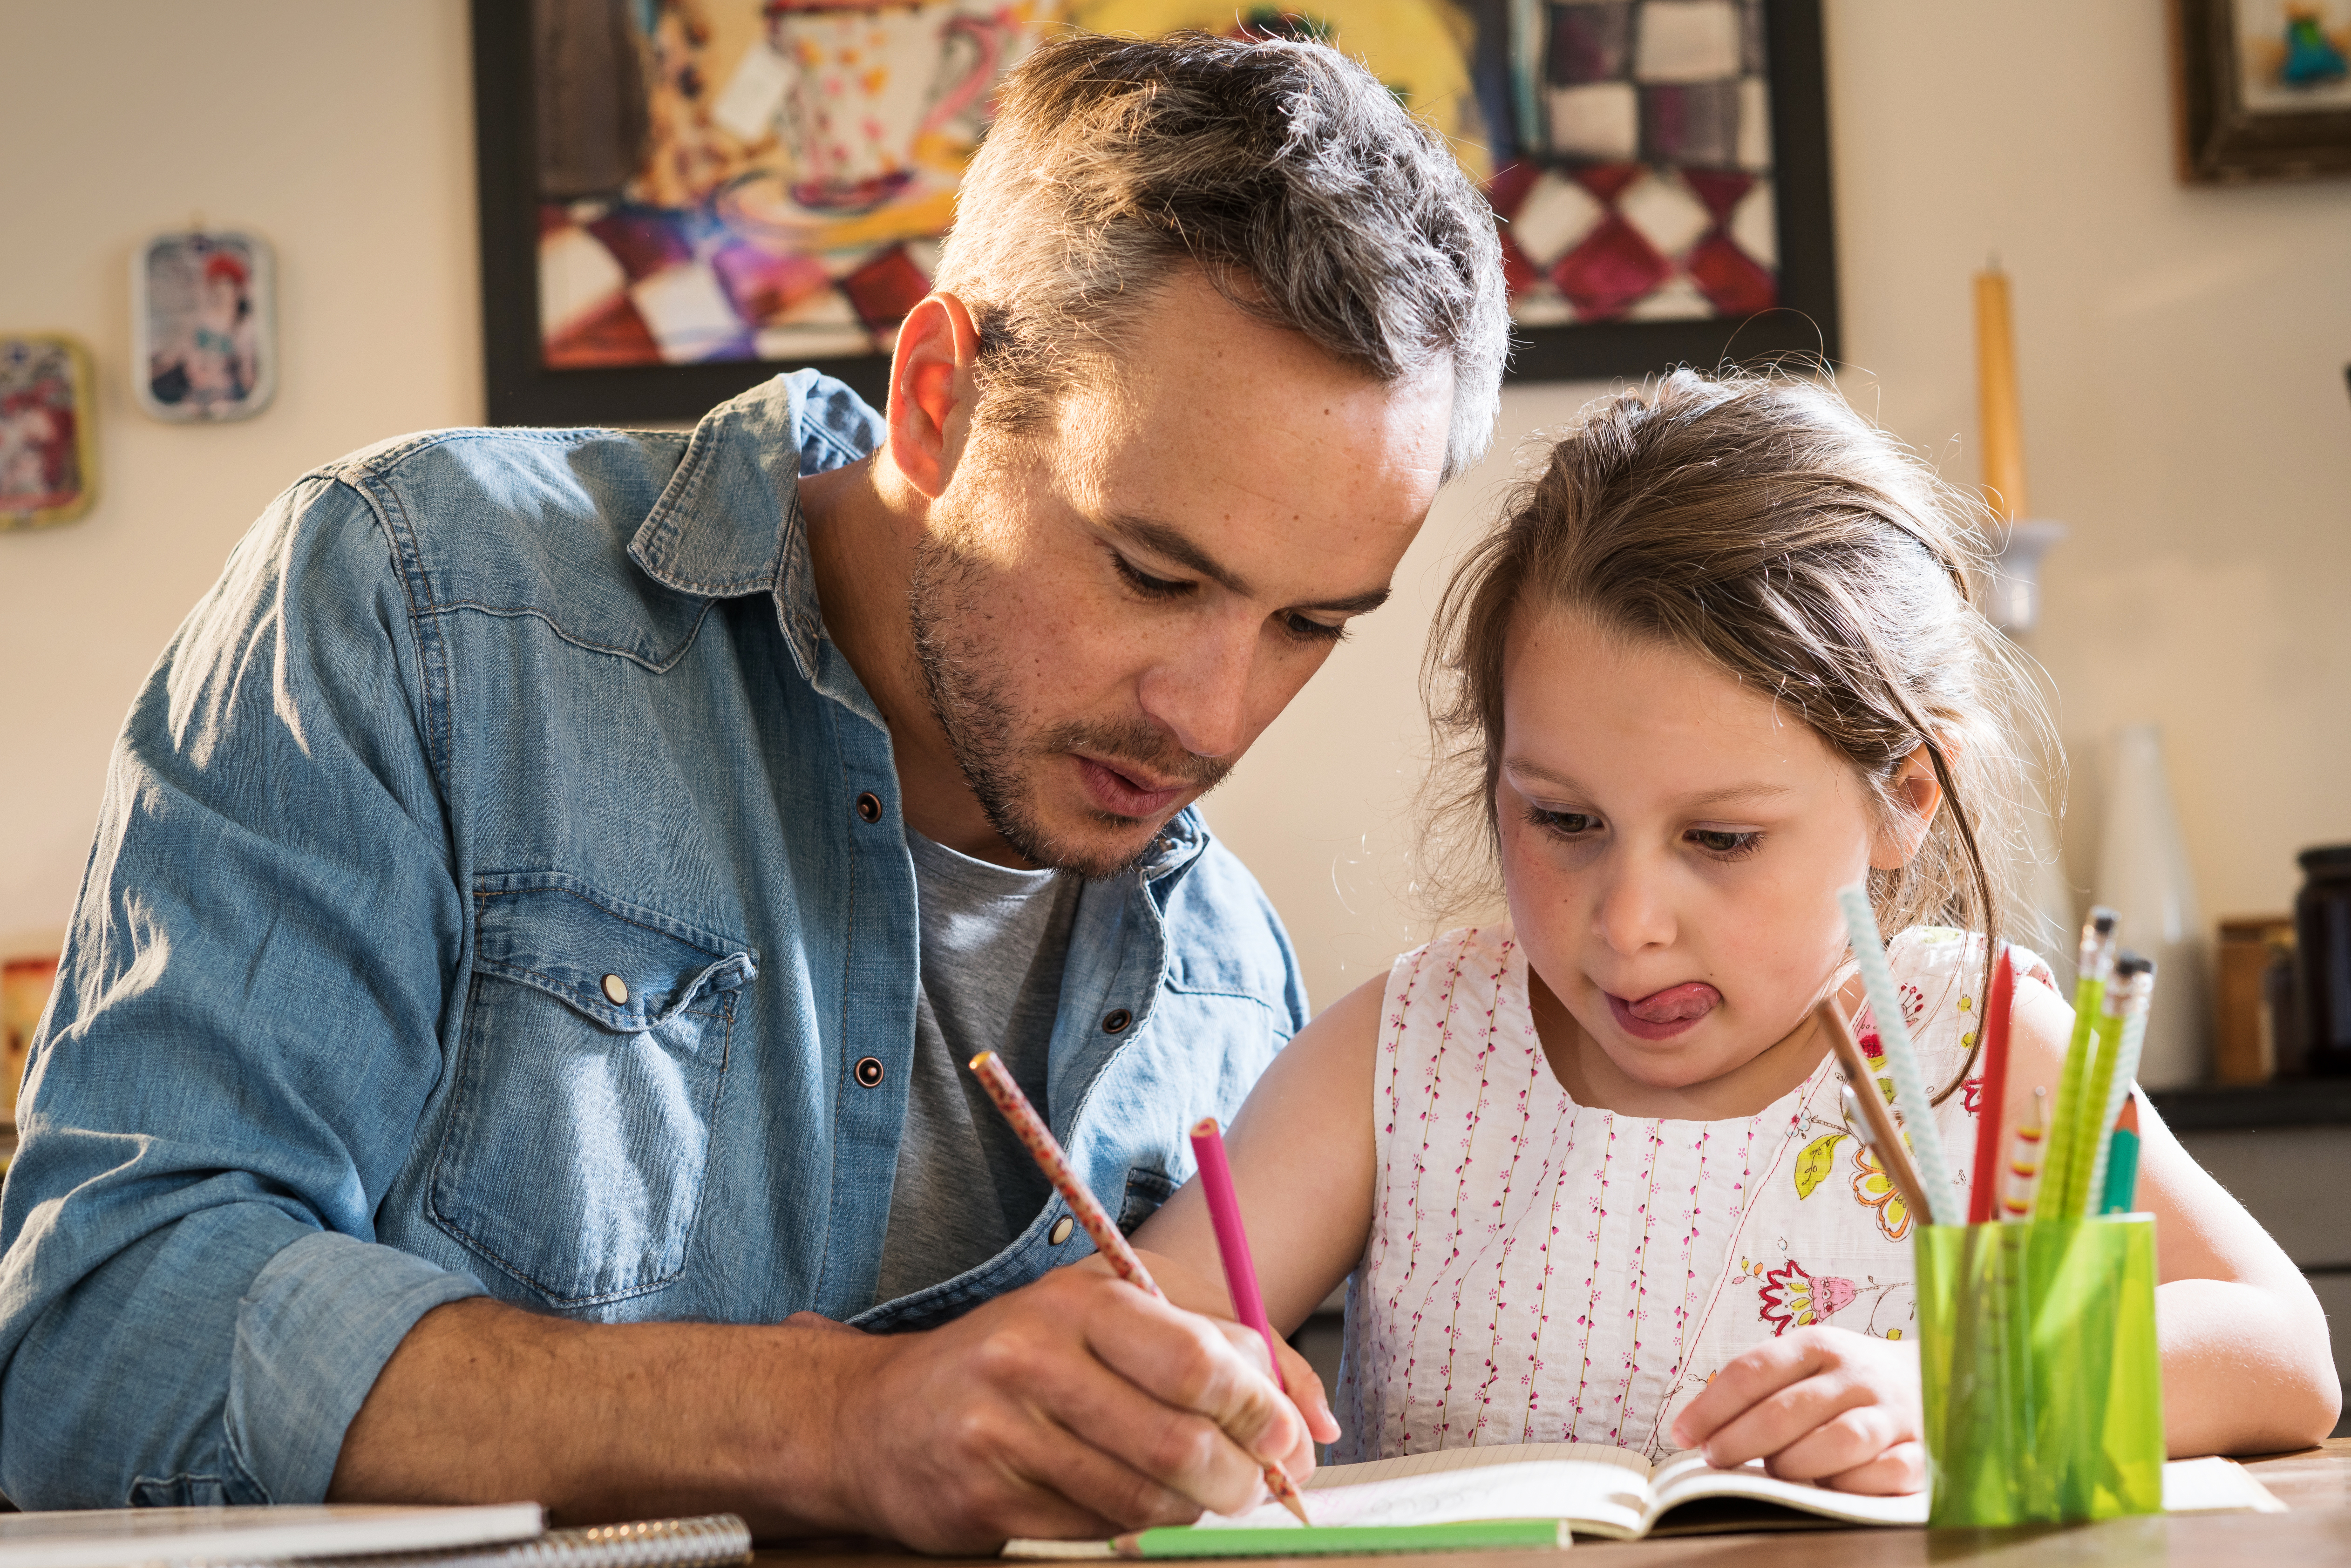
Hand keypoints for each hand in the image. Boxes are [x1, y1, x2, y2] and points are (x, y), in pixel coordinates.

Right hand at [816, 1264, 1319, 1550]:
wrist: (877, 1417)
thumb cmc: (1020, 1359)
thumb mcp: (1111, 1317)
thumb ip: (1219, 1346)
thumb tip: (1313, 1422)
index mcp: (1079, 1301)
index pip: (1200, 1360)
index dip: (1264, 1409)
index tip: (1293, 1439)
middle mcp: (1035, 1359)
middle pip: (1180, 1439)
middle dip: (1242, 1476)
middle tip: (1260, 1486)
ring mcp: (1004, 1433)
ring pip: (1145, 1497)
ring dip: (1193, 1509)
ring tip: (1199, 1495)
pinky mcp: (986, 1501)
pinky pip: (1097, 1532)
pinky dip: (1132, 1530)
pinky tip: (1126, 1505)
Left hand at [1667, 1326, 1921, 1493]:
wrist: (1933, 1378)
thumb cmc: (1846, 1380)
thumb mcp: (1805, 1364)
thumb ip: (1762, 1388)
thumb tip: (1701, 1431)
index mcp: (1818, 1345)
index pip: (1752, 1371)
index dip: (1710, 1406)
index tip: (1681, 1434)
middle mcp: (1856, 1374)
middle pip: (1786, 1410)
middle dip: (1740, 1440)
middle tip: (1714, 1459)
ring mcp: (1893, 1412)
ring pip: (1837, 1441)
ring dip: (1795, 1462)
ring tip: (1774, 1471)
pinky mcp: (1922, 1450)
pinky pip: (1885, 1473)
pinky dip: (1852, 1483)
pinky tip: (1829, 1485)